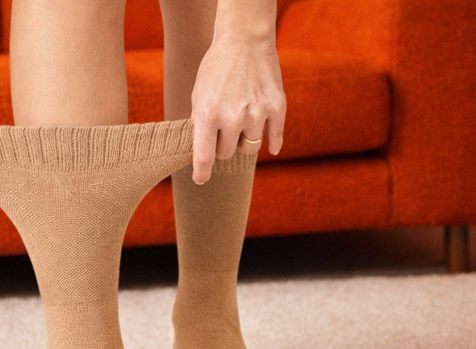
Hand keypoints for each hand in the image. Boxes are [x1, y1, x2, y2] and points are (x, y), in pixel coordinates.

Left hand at [189, 34, 285, 184]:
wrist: (244, 40)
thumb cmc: (216, 66)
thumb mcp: (199, 94)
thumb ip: (199, 124)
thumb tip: (201, 152)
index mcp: (208, 114)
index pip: (204, 157)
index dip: (201, 173)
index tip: (200, 180)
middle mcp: (233, 117)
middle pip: (227, 154)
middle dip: (224, 145)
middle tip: (224, 129)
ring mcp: (257, 114)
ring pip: (250, 148)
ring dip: (244, 140)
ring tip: (242, 120)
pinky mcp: (277, 108)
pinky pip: (274, 139)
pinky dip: (273, 143)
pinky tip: (271, 145)